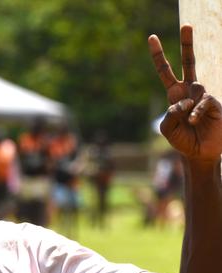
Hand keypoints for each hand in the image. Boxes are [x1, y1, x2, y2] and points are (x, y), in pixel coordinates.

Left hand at [149, 25, 221, 160]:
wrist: (199, 153)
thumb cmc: (182, 139)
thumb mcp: (167, 127)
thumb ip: (170, 113)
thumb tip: (182, 101)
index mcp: (174, 93)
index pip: (164, 70)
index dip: (158, 55)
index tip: (152, 37)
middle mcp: (189, 90)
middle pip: (189, 62)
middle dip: (187, 43)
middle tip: (186, 25)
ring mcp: (203, 94)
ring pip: (193, 88)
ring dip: (186, 106)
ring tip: (188, 121)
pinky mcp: (214, 102)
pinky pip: (203, 101)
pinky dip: (195, 112)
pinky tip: (193, 121)